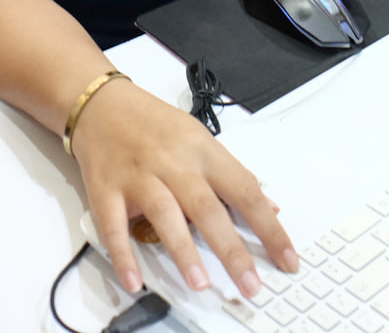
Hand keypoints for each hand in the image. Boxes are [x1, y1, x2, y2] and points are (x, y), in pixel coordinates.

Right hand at [72, 79, 296, 300]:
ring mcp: (138, 176)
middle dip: (231, 249)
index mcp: (203, 151)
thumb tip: (270, 208)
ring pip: (164, 213)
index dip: (269, 228)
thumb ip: (233, 175)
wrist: (102, 104)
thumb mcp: (200, 139)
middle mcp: (173, 163)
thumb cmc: (154, 125)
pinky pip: (113, 225)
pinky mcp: (106, 189)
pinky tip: (134, 279)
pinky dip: (123, 254)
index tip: (287, 259)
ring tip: (200, 283)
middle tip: (249, 284)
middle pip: (206, 207)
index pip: (245, 191)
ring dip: (183, 251)